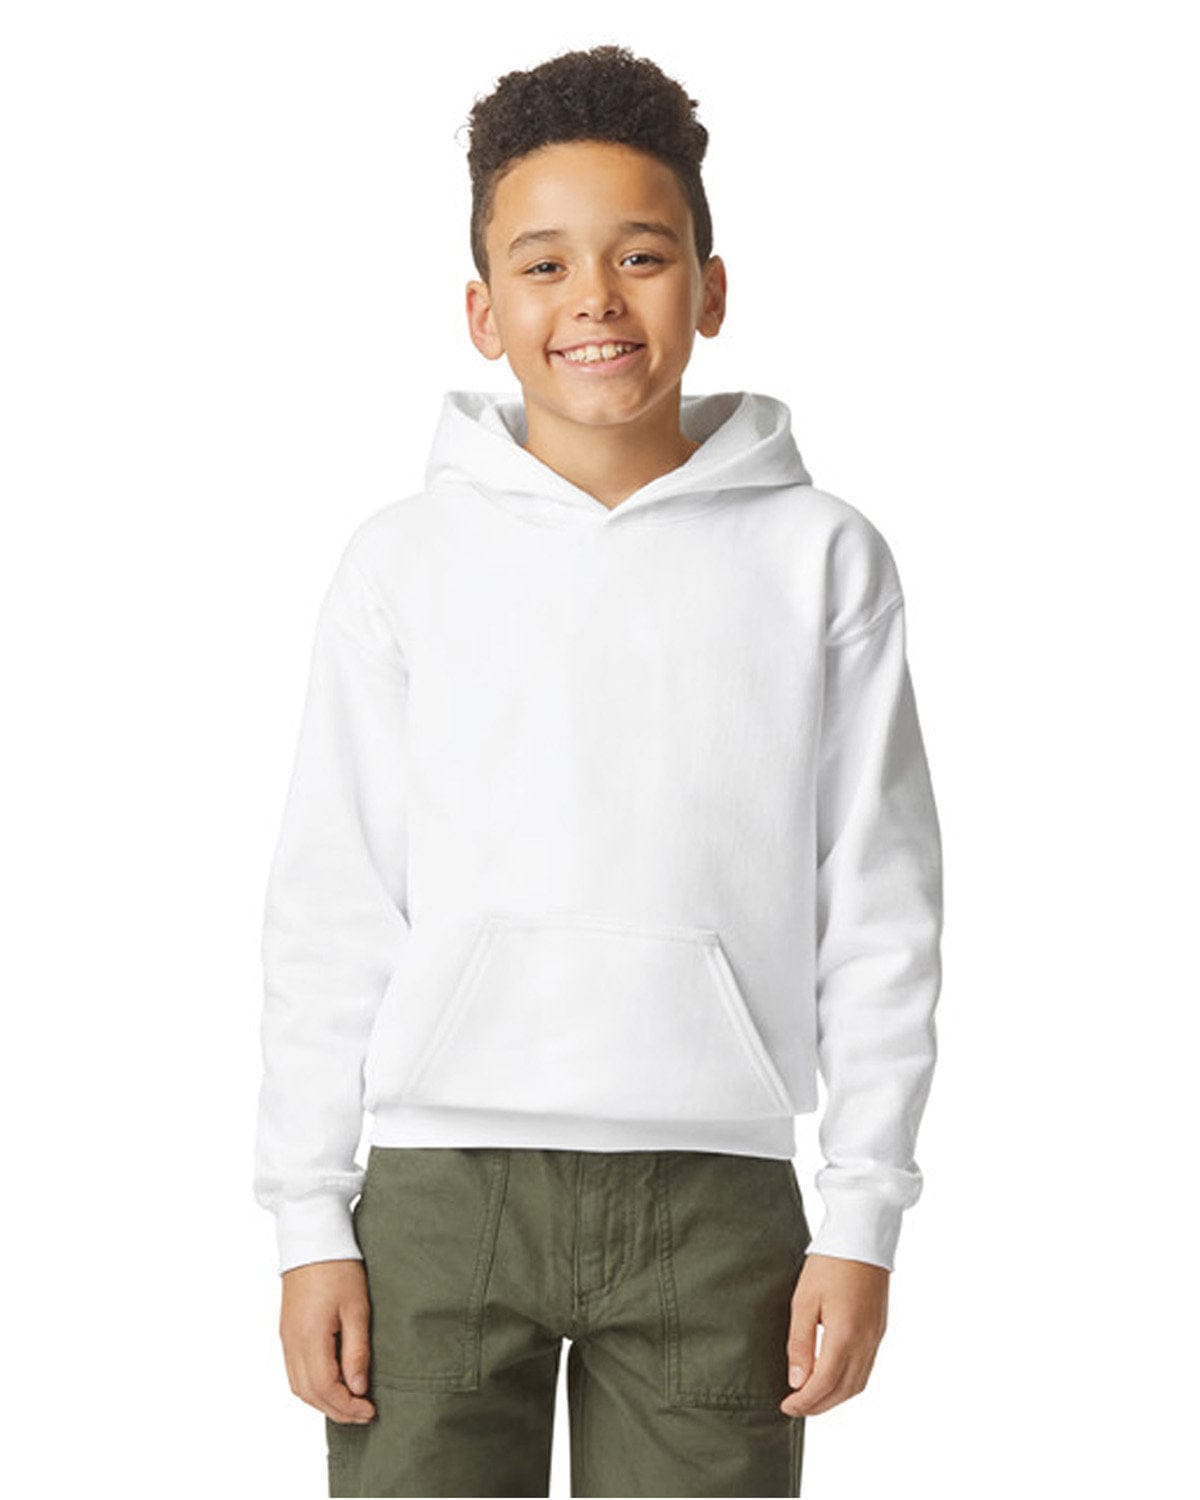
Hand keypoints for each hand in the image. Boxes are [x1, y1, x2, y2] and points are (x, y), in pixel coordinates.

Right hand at [280, 1259, 375, 1424]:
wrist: (313, 1240)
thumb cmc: (338, 1268)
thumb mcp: (356, 1308)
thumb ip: (356, 1351)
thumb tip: (358, 1388)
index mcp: (309, 1338)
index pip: (326, 1389)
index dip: (348, 1406)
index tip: (370, 1410)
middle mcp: (292, 1343)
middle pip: (310, 1394)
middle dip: (337, 1410)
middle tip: (364, 1414)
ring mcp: (286, 1339)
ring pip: (299, 1387)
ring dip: (323, 1402)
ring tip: (350, 1404)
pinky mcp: (287, 1332)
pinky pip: (295, 1372)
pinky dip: (312, 1387)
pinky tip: (331, 1385)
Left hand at [779, 1253, 888, 1416]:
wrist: (862, 1236)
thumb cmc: (829, 1263)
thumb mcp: (804, 1300)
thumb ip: (800, 1343)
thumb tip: (797, 1381)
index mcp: (845, 1334)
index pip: (824, 1384)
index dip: (804, 1401)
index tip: (786, 1406)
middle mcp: (866, 1342)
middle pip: (843, 1391)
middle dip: (819, 1405)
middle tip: (795, 1407)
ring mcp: (876, 1337)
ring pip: (858, 1384)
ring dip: (834, 1398)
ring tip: (810, 1397)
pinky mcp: (879, 1330)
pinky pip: (866, 1369)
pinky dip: (848, 1383)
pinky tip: (831, 1378)